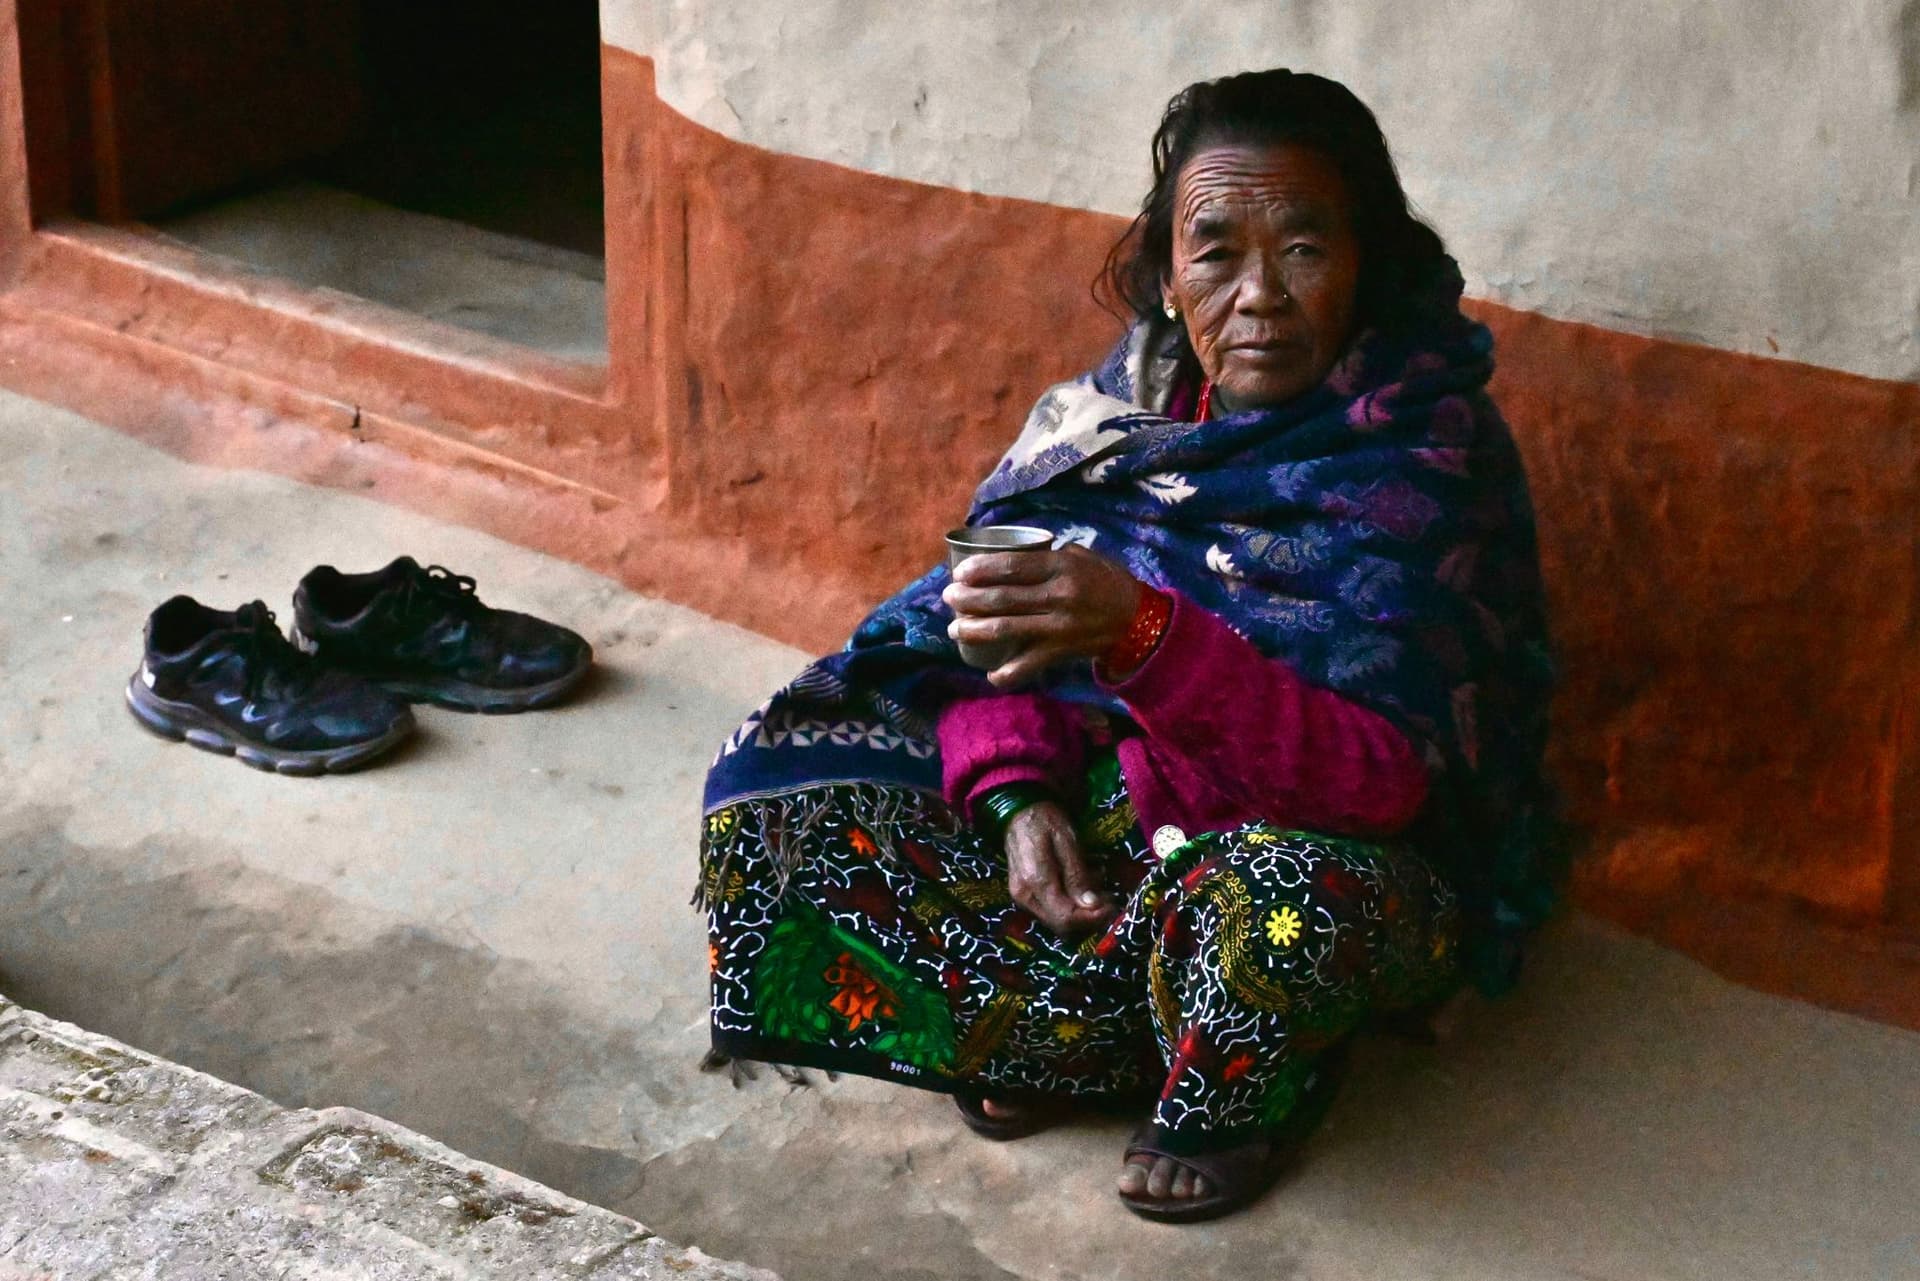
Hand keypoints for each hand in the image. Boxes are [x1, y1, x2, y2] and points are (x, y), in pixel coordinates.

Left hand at [942, 546, 1140, 688]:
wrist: (1139, 620)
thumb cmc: (1107, 582)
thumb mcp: (1082, 557)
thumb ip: (1048, 556)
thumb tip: (1010, 555)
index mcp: (1061, 567)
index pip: (1012, 566)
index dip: (981, 569)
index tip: (960, 572)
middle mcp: (1058, 596)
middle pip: (1002, 598)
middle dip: (968, 599)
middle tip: (948, 598)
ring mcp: (1059, 627)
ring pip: (1006, 629)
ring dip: (974, 630)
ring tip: (954, 629)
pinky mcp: (1062, 652)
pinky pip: (1030, 665)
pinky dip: (1008, 673)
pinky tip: (990, 674)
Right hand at [1003, 801, 1115, 937]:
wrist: (1018, 813)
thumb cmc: (1045, 820)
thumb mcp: (1067, 841)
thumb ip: (1077, 874)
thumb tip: (1092, 905)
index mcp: (1036, 881)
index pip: (1066, 917)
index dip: (1092, 918)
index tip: (1113, 906)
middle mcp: (1024, 896)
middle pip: (1061, 925)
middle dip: (1089, 918)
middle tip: (1109, 898)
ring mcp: (1021, 898)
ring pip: (1057, 921)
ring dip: (1082, 912)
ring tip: (1099, 889)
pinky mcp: (1024, 896)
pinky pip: (1051, 911)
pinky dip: (1071, 906)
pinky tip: (1082, 887)